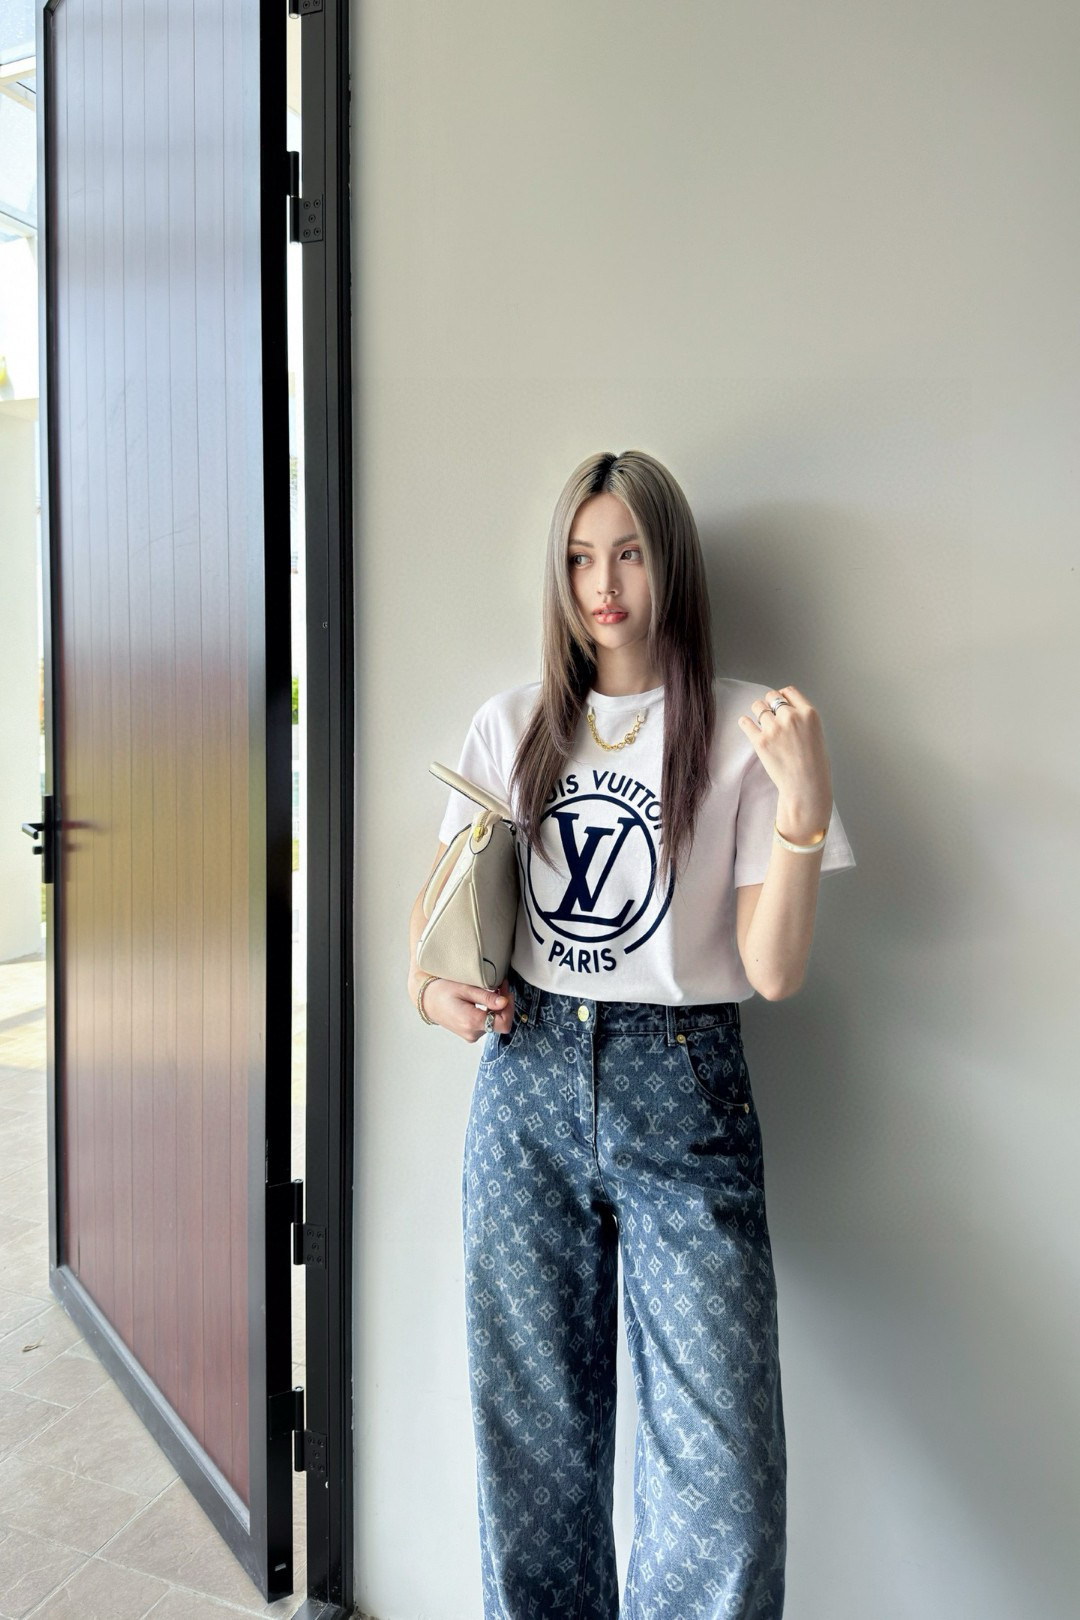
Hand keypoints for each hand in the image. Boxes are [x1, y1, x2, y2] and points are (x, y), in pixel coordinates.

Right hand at [417, 975, 515, 1042]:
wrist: (426, 1000)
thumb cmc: (443, 991)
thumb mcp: (465, 989)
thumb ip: (486, 997)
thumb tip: (505, 1002)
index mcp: (472, 1022)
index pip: (504, 1023)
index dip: (509, 1006)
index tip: (506, 989)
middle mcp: (472, 1033)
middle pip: (500, 1023)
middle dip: (505, 1005)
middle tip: (501, 986)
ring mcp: (470, 1035)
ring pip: (494, 1024)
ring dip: (498, 1008)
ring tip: (494, 990)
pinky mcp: (469, 1033)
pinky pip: (487, 1025)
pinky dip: (490, 1013)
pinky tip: (487, 1000)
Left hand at [736, 685, 833, 833]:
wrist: (806, 786)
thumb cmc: (814, 765)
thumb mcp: (816, 733)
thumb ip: (802, 719)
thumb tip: (785, 709)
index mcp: (809, 713)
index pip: (789, 691)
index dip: (782, 696)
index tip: (778, 702)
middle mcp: (791, 717)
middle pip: (771, 697)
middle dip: (769, 704)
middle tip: (769, 715)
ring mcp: (774, 728)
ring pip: (757, 707)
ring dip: (757, 713)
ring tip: (760, 723)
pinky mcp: (760, 741)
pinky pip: (745, 722)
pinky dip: (745, 723)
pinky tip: (747, 725)